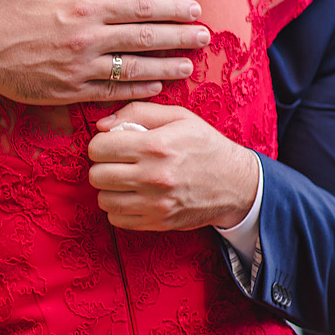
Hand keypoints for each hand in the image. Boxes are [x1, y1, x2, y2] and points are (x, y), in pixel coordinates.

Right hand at [0, 0, 208, 103]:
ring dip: (166, 66)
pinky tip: (156, 86)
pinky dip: (137, 89)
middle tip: (205, 37)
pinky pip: (112, 92)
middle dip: (179, 38)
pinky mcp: (70, 91)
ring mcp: (80, 69)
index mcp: (83, 9)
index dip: (171, 10)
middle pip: (145, 38)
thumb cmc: (5, 10)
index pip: (139, 8)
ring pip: (134, 69)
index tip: (194, 10)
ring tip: (188, 65)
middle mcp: (87, 40)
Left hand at [87, 102, 258, 230]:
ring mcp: (155, 203)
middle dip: (101, 166)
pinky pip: (117, 220)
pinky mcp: (158, 222)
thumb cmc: (205, 146)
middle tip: (115, 162)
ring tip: (122, 180)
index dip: (100, 144)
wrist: (237, 184)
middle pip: (97, 175)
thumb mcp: (178, 117)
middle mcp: (153, 177)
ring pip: (104, 199)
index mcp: (155, 146)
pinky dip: (118, 208)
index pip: (99, 148)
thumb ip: (136, 112)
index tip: (111, 144)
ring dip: (108, 189)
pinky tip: (131, 196)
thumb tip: (101, 125)